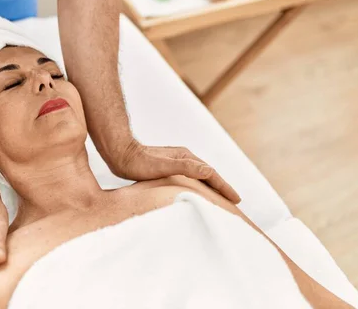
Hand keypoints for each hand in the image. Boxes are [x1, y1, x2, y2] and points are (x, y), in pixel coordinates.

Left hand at [115, 140, 240, 203]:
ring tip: (219, 201)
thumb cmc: (139, 162)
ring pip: (198, 178)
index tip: (237, 200)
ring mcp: (175, 163)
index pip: (211, 174)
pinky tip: (193, 196)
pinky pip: (188, 180)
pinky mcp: (166, 169)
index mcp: (186, 157)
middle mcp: (183, 158)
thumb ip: (186, 168)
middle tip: (234, 203)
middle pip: (208, 175)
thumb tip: (210, 171)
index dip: (224, 187)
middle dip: (221, 188)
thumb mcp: (164, 167)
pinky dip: (196, 188)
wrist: (120, 154)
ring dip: (210, 188)